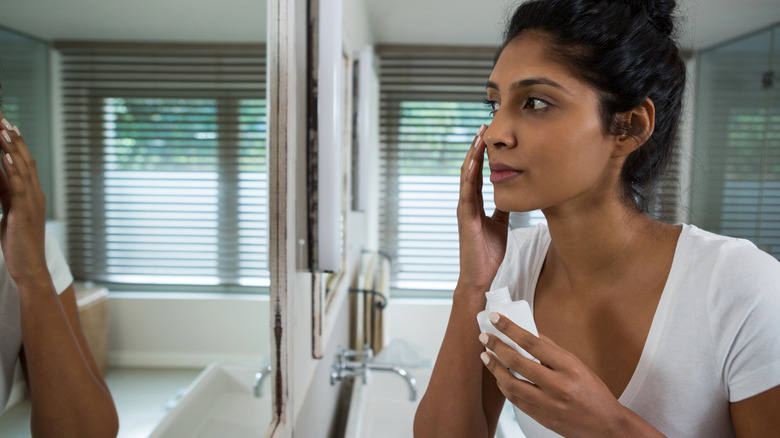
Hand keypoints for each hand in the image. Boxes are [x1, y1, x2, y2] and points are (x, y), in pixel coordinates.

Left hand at [0, 118, 47, 282]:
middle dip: (12, 138)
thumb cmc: (18, 246)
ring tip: (3, 128)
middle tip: (3, 118)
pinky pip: (19, 186)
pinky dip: (13, 168)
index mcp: (31, 195)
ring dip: (12, 147)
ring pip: (23, 168)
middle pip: (25, 160)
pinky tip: (5, 155)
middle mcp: (35, 195)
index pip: (24, 163)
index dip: (15, 143)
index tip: (6, 125)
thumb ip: (5, 194)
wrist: (30, 270)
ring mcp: (32, 203)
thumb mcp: (8, 214)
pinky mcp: (25, 212)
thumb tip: (0, 174)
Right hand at [456, 125, 509, 291]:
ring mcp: (464, 209)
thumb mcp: (501, 225)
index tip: (489, 135)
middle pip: (470, 169)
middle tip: (483, 126)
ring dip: (472, 155)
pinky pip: (466, 192)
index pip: (479, 173)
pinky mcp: (464, 217)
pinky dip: (469, 175)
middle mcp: (467, 203)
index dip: (483, 154)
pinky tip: (473, 161)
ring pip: (466, 176)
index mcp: (476, 204)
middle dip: (476, 147)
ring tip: (478, 137)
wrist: (481, 277)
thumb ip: (502, 209)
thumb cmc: (489, 254)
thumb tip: (513, 194)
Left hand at [479, 312, 634, 437]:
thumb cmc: (593, 392)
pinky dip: (504, 387)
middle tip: (484, 337)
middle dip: (496, 346)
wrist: (605, 425)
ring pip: (511, 384)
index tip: (496, 319)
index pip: (532, 342)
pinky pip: (515, 400)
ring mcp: (548, 404)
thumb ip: (551, 349)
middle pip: (518, 362)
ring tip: (486, 356)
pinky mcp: (541, 418)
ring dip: (494, 368)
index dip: (510, 328)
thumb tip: (528, 331)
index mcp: (568, 367)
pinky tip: (499, 377)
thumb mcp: (576, 364)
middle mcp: (558, 385)